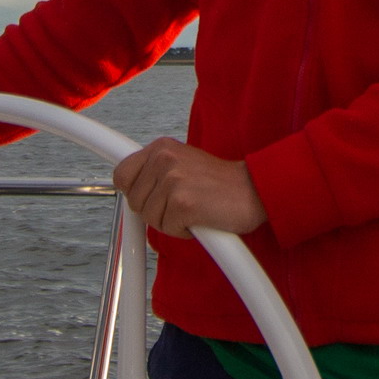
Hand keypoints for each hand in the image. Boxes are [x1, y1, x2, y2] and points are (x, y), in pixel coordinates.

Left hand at [111, 138, 267, 236]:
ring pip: (149, 217)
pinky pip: (167, 228)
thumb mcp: (184, 165)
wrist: (256, 190)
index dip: (132, 191)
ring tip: (194, 210)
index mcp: (162, 147)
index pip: (122, 174)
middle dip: (153, 211)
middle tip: (180, 206)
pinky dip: (183, 231)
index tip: (143, 197)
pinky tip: (201, 219)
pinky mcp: (182, 202)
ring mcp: (172, 179)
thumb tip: (128, 190)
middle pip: (133, 201)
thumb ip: (156, 172)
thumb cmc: (221, 184)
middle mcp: (164, 158)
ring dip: (170, 222)